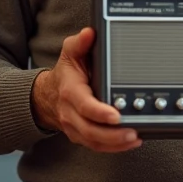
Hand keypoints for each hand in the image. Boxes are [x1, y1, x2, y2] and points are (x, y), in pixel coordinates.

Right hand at [31, 27, 141, 152]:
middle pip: (90, 130)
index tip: (115, 115)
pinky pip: (97, 146)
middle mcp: (71, 113)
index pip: (84, 106)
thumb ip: (80, 43)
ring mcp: (75, 127)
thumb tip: (90, 33)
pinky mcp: (81, 136)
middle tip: (132, 132)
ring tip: (135, 138)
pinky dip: (114, 148)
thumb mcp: (70, 53)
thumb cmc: (65, 75)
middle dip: (112, 134)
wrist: (47, 96)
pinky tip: (130, 143)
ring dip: (116, 143)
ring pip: (94, 141)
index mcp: (71, 92)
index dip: (99, 112)